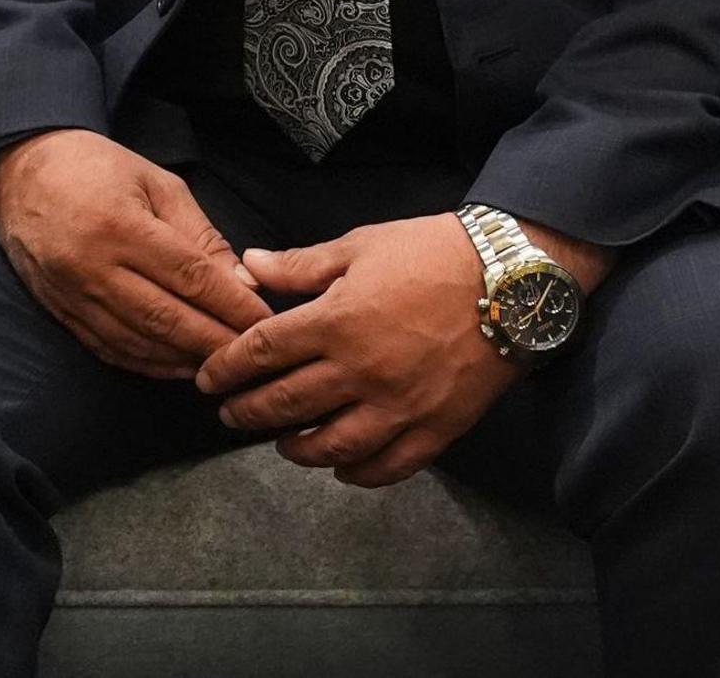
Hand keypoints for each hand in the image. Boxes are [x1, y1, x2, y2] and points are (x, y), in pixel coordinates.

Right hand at [0, 129, 270, 380]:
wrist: (19, 171)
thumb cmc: (95, 167)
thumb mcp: (156, 183)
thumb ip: (201, 235)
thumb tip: (243, 285)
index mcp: (121, 226)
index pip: (191, 278)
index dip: (233, 306)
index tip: (265, 321)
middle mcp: (93, 267)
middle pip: (168, 319)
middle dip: (217, 342)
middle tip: (255, 356)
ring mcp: (73, 295)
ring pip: (140, 343)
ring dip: (186, 360)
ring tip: (224, 366)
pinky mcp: (60, 311)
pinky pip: (110, 350)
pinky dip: (150, 364)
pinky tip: (179, 366)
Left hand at [194, 211, 560, 487]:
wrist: (511, 278)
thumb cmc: (432, 252)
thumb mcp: (359, 246)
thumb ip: (299, 266)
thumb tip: (246, 267)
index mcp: (335, 321)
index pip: (261, 353)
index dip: (227, 368)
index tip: (208, 379)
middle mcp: (360, 371)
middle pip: (286, 405)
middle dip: (248, 413)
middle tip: (229, 415)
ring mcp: (399, 406)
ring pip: (331, 446)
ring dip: (296, 449)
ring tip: (282, 443)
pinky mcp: (436, 429)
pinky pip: (387, 466)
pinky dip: (357, 473)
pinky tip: (341, 466)